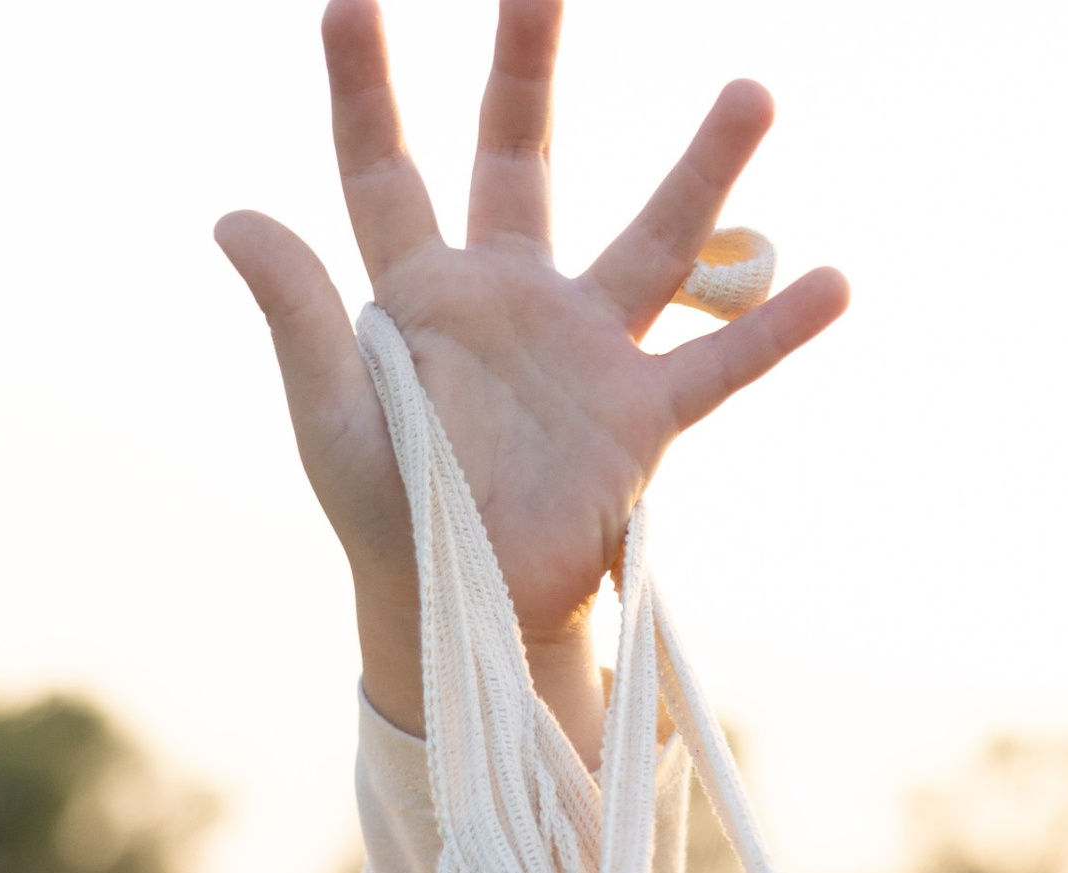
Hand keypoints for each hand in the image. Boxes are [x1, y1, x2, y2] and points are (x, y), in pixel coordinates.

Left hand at [217, 0, 847, 763]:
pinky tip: (835, 281)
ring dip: (706, 171)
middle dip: (526, 63)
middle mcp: (508, 294)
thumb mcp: (330, 418)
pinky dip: (776, 329)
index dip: (362, 87)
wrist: (462, 615)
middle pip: (521, 152)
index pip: (382, 167)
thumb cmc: (388, 516)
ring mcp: (582, 348)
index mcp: (420, 290)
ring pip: (655, 239)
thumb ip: (297, 316)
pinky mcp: (637, 416)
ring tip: (753, 93)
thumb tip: (232, 215)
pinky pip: (718, 363)